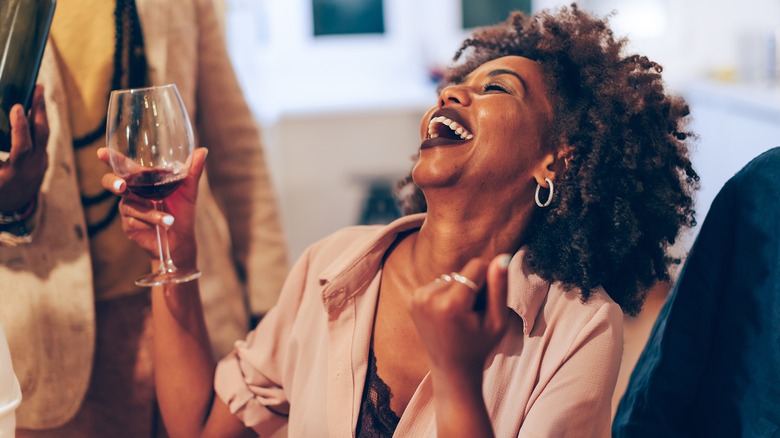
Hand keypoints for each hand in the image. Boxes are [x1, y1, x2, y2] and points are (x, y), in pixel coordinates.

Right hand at [0, 86, 48, 211]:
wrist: (12, 206)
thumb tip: (5, 134)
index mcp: (17, 172)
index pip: (23, 146)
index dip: (20, 126)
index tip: (16, 106)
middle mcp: (34, 167)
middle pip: (41, 135)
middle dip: (39, 110)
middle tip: (37, 88)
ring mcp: (41, 163)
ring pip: (45, 135)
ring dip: (40, 112)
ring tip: (37, 91)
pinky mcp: (43, 160)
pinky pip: (43, 137)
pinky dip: (38, 121)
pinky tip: (33, 107)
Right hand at [99, 147, 207, 266]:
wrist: (181, 239)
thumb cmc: (182, 211)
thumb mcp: (189, 190)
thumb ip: (192, 171)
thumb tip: (202, 150)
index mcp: (143, 181)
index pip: (124, 166)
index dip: (110, 159)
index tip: (101, 152)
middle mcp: (132, 193)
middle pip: (112, 182)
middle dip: (113, 182)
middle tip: (122, 186)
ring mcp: (128, 209)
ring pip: (130, 206)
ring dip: (151, 214)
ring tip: (170, 220)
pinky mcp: (129, 226)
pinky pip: (134, 221)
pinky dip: (151, 223)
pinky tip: (162, 227)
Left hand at [406, 254, 510, 378]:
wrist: (451, 369)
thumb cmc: (479, 347)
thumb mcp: (498, 321)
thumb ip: (499, 288)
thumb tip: (502, 258)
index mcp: (450, 303)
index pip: (476, 266)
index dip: (488, 281)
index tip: (485, 305)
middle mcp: (429, 297)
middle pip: (462, 272)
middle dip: (472, 288)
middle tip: (471, 316)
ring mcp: (417, 297)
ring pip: (451, 277)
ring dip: (459, 291)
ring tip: (460, 317)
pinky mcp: (412, 298)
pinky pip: (439, 283)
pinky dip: (447, 294)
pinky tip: (448, 315)